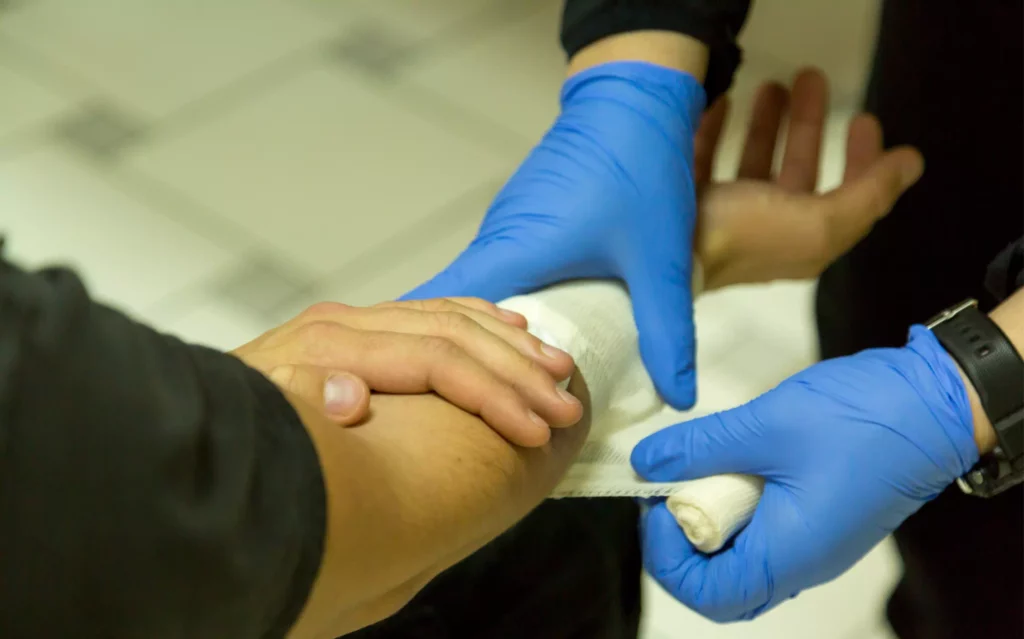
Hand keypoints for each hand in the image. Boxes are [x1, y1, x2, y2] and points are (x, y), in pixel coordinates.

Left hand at [233, 297, 581, 446]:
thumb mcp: (255, 431)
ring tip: (557, 368)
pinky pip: (432, 309)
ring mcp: (352, 320)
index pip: (435, 359)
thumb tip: (346, 394)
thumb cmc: (230, 436)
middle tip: (568, 408)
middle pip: (453, 334)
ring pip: (450, 315)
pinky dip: (477, 318)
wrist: (184, 428)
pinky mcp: (355, 325)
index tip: (537, 432)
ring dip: (509, 343)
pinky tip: (509, 328)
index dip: (493, 395)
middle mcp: (345, 323)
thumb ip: (299, 404)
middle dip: (517, 373)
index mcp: (328, 344)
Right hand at [406, 61, 705, 408]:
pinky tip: (522, 351)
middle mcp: (496, 241)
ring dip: (483, 344)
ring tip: (495, 399)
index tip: (412, 397)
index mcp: (514, 252)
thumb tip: (678, 399)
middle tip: (468, 420)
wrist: (632, 96)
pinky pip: (496, 277)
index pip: (442, 308)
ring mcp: (505, 230)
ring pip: (475, 297)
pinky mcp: (521, 223)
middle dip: (459, 367)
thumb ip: (666, 333)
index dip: (425, 356)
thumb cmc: (638, 168)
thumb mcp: (658, 260)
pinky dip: (502, 316)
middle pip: (452, 312)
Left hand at [631, 327, 978, 620]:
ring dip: (709, 522)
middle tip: (666, 491)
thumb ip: (699, 447)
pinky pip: (764, 535)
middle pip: (721, 586)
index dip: (666, 556)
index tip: (656, 501)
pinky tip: (728, 466)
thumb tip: (645, 463)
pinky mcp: (819, 522)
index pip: (708, 594)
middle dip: (681, 545)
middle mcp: (801, 565)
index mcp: (789, 556)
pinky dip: (735, 509)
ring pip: (741, 560)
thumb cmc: (858, 420)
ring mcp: (812, 546)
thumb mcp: (766, 427)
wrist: (937, 405)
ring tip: (697, 472)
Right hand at [692, 69, 923, 289]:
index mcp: (803, 240)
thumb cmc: (741, 237)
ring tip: (769, 84)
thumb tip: (913, 164)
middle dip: (809, 126)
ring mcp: (725, 214)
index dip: (863, 160)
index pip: (846, 198)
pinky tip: (720, 103)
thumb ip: (868, 193)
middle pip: (798, 171)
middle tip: (811, 80)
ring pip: (754, 162)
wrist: (659, 256)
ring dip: (766, 123)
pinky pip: (708, 160)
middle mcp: (767, 228)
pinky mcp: (688, 202)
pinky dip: (716, 130)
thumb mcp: (817, 221)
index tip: (864, 118)